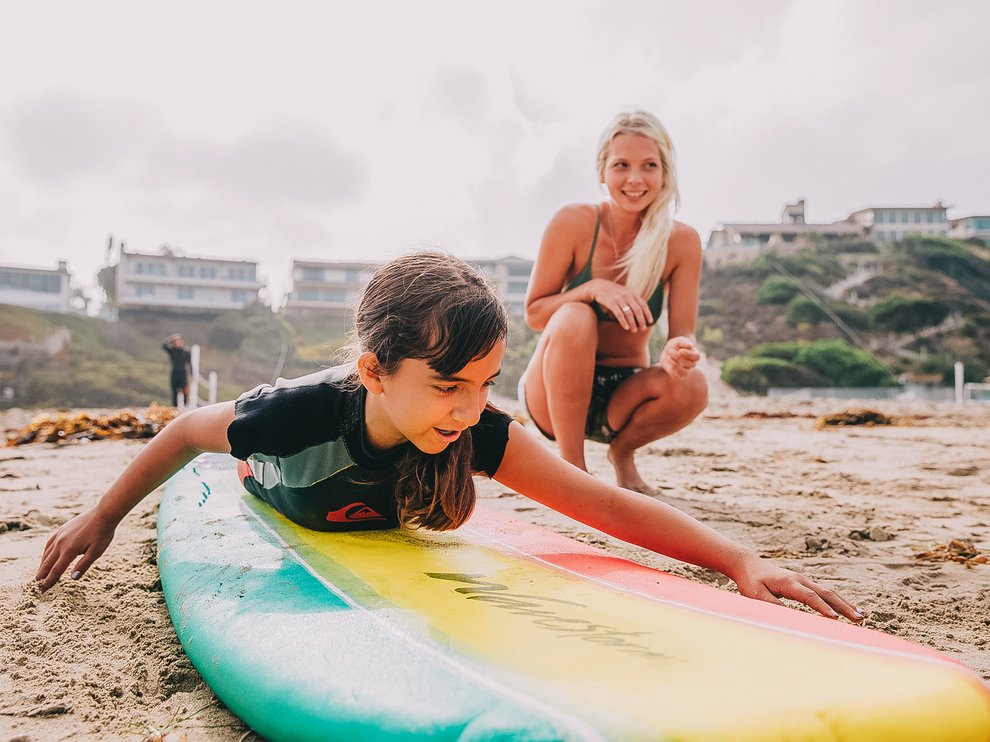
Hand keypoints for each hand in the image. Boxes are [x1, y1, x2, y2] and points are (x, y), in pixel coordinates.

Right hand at [35, 508, 116, 590]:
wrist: (103, 513)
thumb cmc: (102, 533)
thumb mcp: (97, 551)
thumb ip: (84, 565)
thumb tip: (72, 578)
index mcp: (70, 550)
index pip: (56, 570)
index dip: (49, 581)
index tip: (43, 590)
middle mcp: (61, 543)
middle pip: (47, 562)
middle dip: (42, 575)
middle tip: (37, 586)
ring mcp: (60, 535)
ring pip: (46, 553)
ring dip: (42, 564)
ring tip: (40, 574)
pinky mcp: (61, 529)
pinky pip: (49, 543)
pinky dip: (45, 552)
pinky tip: (46, 556)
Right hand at [587, 279, 652, 331]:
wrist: (598, 286)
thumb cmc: (613, 293)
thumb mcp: (624, 293)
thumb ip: (632, 301)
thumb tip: (640, 315)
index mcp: (632, 293)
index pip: (643, 304)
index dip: (648, 313)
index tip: (650, 322)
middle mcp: (627, 295)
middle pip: (637, 310)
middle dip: (641, 320)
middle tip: (642, 328)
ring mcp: (619, 298)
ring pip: (629, 313)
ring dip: (633, 323)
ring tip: (634, 330)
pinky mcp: (610, 302)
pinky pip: (619, 314)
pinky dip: (623, 322)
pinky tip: (626, 327)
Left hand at [659, 336, 700, 380]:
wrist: (668, 350)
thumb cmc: (676, 344)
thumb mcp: (678, 340)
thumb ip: (684, 343)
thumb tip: (691, 345)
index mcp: (694, 354)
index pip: (696, 357)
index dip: (689, 354)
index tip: (680, 350)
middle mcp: (691, 363)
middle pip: (690, 364)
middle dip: (678, 357)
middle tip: (670, 350)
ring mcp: (686, 370)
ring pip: (684, 373)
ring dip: (675, 365)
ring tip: (668, 358)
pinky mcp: (678, 374)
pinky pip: (678, 378)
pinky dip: (672, 372)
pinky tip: (668, 366)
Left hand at [732, 558, 863, 621]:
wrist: (748, 564)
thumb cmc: (750, 581)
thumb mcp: (756, 595)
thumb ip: (771, 605)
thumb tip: (790, 618)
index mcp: (789, 582)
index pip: (809, 597)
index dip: (822, 608)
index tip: (835, 620)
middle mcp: (800, 579)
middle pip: (826, 593)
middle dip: (843, 606)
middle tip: (859, 619)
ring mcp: (803, 580)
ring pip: (828, 592)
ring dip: (844, 604)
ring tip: (860, 616)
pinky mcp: (803, 583)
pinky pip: (823, 592)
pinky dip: (837, 601)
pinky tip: (846, 609)